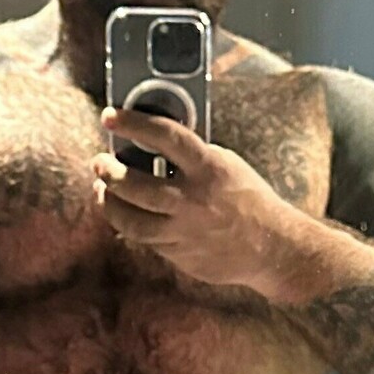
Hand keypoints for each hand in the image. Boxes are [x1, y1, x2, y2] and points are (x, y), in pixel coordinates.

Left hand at [93, 106, 307, 294]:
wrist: (273, 247)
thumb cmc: (248, 199)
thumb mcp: (226, 165)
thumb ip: (192, 157)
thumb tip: (151, 143)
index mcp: (210, 169)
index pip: (165, 137)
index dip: (133, 123)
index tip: (110, 117)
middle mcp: (194, 201)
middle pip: (135, 186)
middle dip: (108, 172)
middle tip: (99, 162)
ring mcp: (185, 232)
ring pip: (130, 221)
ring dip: (109, 203)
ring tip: (102, 191)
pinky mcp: (181, 256)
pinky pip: (146, 241)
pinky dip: (131, 225)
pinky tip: (126, 214)